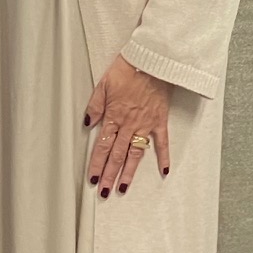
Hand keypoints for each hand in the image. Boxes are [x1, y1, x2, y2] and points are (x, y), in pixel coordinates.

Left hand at [83, 54, 170, 196]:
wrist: (152, 60)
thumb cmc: (128, 69)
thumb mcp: (104, 84)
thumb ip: (95, 106)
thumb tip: (88, 123)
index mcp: (114, 116)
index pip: (103, 146)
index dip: (96, 164)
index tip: (91, 178)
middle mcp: (129, 124)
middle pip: (117, 155)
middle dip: (109, 175)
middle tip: (104, 192)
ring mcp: (145, 125)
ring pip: (135, 154)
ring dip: (128, 172)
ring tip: (123, 188)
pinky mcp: (160, 121)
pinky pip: (163, 142)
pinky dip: (164, 157)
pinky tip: (163, 171)